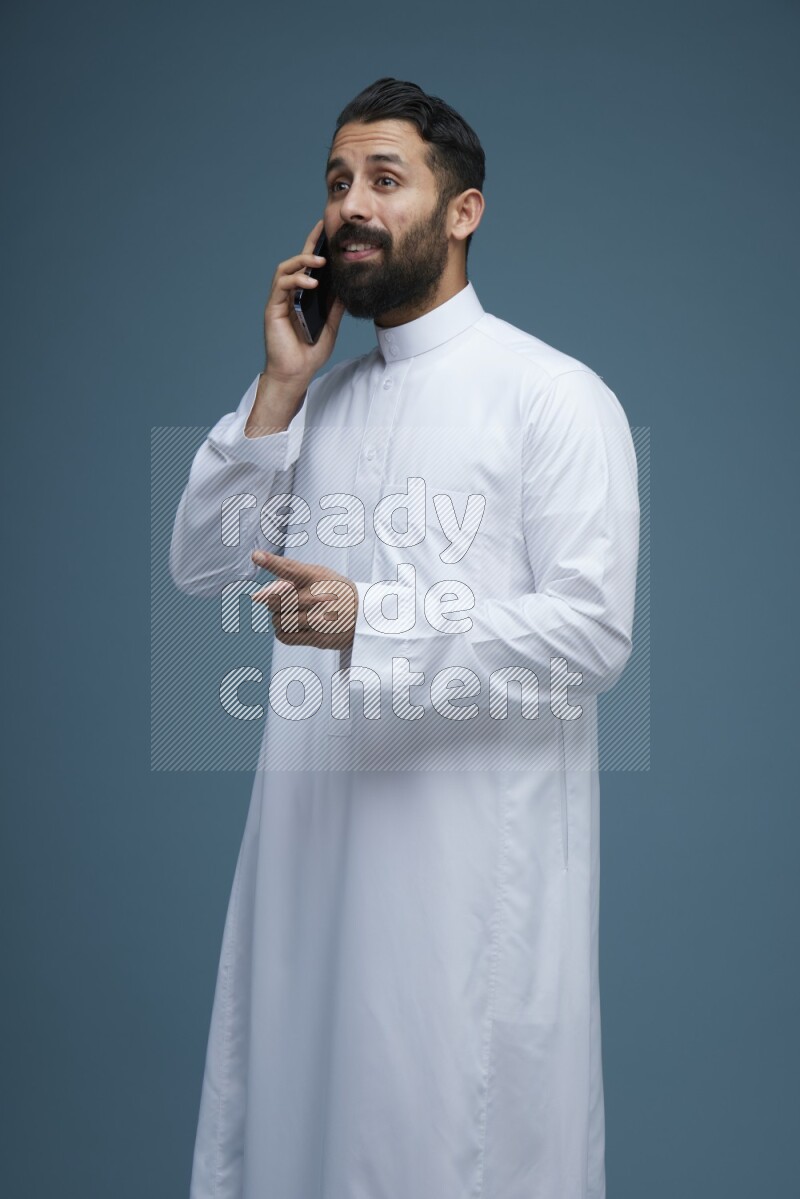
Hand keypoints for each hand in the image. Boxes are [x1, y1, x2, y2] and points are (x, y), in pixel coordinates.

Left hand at [251, 549, 356, 650]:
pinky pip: (283, 636)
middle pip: (276, 601)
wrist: (363, 615)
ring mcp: (319, 620)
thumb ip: (290, 578)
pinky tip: (294, 625)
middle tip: (288, 600)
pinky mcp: (318, 638)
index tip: (256, 556)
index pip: (291, 569)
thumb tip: (259, 595)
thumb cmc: (334, 590)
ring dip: (278, 617)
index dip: (272, 562)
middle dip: (274, 602)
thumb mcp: (319, 574)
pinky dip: (282, 631)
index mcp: (317, 576)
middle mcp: (319, 597)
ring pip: (277, 620)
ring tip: (293, 613)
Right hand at [262, 218, 345, 389]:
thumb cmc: (310, 352)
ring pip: (286, 269)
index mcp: (303, 296)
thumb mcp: (331, 325)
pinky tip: (311, 282)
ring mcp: (280, 300)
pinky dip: (296, 280)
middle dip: (310, 243)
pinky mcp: (273, 308)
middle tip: (323, 229)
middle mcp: (290, 294)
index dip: (317, 247)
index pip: (310, 267)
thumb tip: (348, 286)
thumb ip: (336, 306)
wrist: (296, 373)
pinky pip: (282, 286)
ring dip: (302, 261)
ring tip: (320, 260)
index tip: (329, 230)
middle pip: (297, 261)